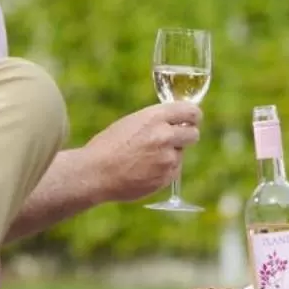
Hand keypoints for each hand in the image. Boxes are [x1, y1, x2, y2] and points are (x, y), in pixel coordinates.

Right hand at [83, 104, 201, 202]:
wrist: (96, 173)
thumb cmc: (108, 145)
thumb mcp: (132, 122)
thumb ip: (156, 121)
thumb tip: (176, 122)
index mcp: (155, 117)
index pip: (191, 111)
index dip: (193, 116)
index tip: (192, 119)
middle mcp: (165, 136)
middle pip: (193, 134)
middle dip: (186, 136)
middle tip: (175, 139)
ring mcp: (167, 159)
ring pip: (181, 154)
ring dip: (170, 155)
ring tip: (146, 158)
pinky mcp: (165, 177)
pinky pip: (173, 171)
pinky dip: (164, 170)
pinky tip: (144, 170)